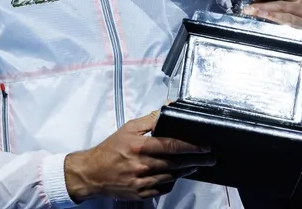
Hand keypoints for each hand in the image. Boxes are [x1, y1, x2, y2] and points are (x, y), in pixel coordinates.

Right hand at [64, 110, 214, 201]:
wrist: (92, 173)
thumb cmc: (111, 149)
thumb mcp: (128, 128)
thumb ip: (150, 119)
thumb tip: (168, 107)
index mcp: (139, 146)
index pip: (171, 145)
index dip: (190, 146)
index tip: (204, 146)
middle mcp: (142, 165)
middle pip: (175, 163)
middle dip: (195, 160)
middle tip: (209, 158)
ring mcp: (141, 182)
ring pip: (171, 177)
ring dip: (186, 171)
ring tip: (197, 165)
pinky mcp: (141, 194)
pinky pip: (162, 189)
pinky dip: (172, 182)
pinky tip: (177, 176)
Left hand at [244, 0, 301, 43]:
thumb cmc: (292, 28)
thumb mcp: (283, 14)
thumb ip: (271, 8)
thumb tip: (250, 5)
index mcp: (296, 0)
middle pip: (283, 4)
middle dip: (264, 6)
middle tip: (248, 9)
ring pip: (288, 17)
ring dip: (270, 16)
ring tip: (256, 16)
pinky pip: (294, 32)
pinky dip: (282, 31)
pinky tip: (272, 32)